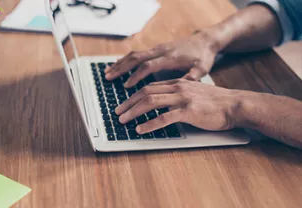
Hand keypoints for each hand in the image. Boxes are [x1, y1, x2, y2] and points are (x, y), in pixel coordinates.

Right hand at [105, 32, 217, 87]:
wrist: (205, 40)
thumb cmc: (203, 56)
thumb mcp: (202, 69)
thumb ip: (192, 78)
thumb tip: (182, 87)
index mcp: (170, 57)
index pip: (148, 66)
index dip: (136, 76)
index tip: (126, 86)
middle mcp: (160, 51)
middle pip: (136, 58)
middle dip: (121, 68)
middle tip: (108, 77)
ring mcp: (157, 49)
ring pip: (134, 54)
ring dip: (120, 63)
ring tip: (107, 73)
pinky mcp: (156, 49)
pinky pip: (137, 53)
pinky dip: (125, 59)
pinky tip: (117, 64)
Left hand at [115, 79, 243, 133]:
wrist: (235, 105)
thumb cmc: (216, 102)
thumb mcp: (194, 92)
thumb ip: (178, 95)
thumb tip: (163, 105)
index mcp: (178, 82)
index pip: (150, 87)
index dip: (133, 96)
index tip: (124, 104)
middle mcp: (178, 87)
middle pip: (146, 93)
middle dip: (128, 103)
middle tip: (117, 112)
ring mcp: (183, 98)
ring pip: (151, 102)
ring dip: (134, 112)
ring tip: (123, 120)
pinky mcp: (189, 111)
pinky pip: (164, 118)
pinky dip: (149, 124)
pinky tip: (140, 129)